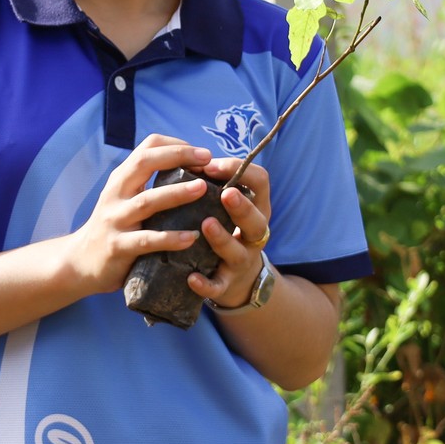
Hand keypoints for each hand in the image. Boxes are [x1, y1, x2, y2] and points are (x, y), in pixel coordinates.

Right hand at [62, 134, 212, 295]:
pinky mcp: (117, 247)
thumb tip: (193, 174)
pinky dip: (169, 238)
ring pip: (147, 201)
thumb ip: (148, 186)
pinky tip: (191, 238)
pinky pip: (146, 241)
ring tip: (202, 188)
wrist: (80, 262)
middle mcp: (116, 194)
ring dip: (177, 193)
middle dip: (177, 156)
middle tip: (207, 159)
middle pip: (144, 163)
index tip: (202, 153)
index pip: (147, 148)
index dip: (176, 145)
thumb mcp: (125, 199)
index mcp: (122, 179)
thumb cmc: (114, 228)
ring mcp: (115, 220)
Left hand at [187, 159, 272, 308]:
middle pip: (256, 220)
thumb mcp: (226, 205)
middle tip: (226, 193)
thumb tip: (184, 156)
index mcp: (255, 208)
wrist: (234, 278)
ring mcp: (241, 261)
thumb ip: (212, 184)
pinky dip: (206, 284)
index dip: (241, 171)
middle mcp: (254, 234)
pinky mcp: (226, 284)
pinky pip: (218, 287)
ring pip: (238, 252)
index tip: (213, 164)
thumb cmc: (225, 228)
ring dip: (222, 239)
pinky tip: (191, 278)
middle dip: (242, 206)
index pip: (260, 182)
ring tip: (206, 225)